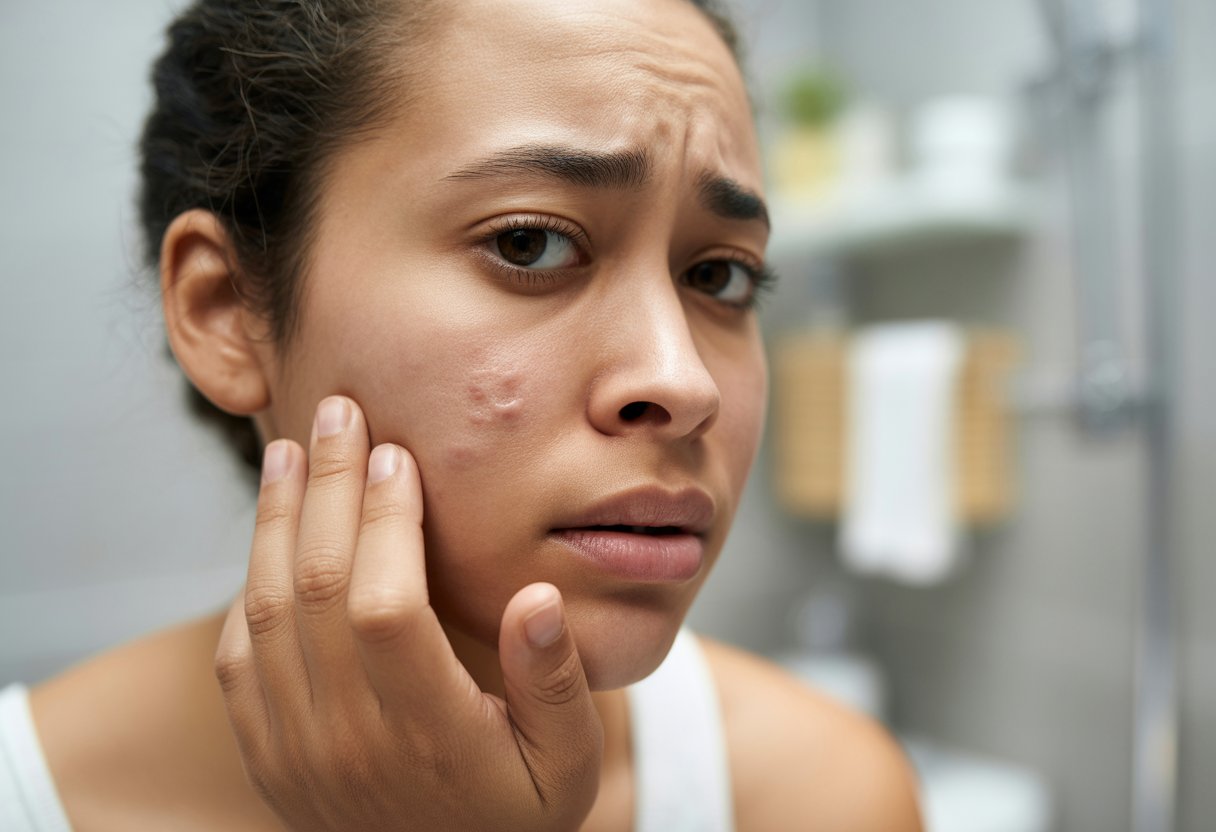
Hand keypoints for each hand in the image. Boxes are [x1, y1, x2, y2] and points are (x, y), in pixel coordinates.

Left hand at [213, 396, 602, 830]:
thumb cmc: (514, 817)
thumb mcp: (568, 765)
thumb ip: (554, 684)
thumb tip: (539, 597)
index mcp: (427, 733)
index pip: (385, 607)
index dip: (385, 522)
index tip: (397, 454)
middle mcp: (347, 739)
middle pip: (316, 589)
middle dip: (329, 488)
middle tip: (339, 413)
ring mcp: (295, 749)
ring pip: (267, 611)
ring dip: (277, 521)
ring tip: (291, 452)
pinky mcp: (267, 753)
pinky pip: (239, 656)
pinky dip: (249, 583)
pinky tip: (272, 531)